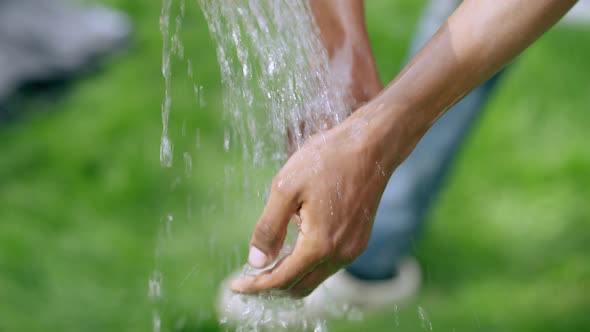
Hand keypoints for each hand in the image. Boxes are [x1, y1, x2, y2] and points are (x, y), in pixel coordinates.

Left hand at [231, 106, 394, 296]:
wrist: (372, 146)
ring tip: (268, 261)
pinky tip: (293, 245)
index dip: (255, 286)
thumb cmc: (327, 160)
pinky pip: (329, 265)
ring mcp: (353, 249)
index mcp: (319, 244)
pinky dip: (307, 264)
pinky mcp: (359, 240)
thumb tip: (256, 262)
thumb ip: (268, 228)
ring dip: (290, 275)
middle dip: (271, 287)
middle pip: (299, 287)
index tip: (234, 286)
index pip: (281, 280)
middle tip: (248, 277)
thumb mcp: (286, 188)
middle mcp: (340, 254)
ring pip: (315, 278)